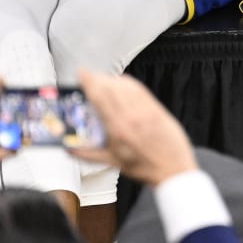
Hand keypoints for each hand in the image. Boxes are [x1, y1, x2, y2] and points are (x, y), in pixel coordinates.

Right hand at [69, 68, 197, 186]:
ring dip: (112, 79)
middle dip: (98, 79)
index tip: (81, 73)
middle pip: (111, 87)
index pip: (99, 97)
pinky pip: (140, 89)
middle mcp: (132, 117)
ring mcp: (146, 111)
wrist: (173, 169)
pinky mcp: (157, 109)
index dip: (89, 82)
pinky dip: (128, 83)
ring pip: (125, 86)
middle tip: (89, 78)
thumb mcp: (113, 162)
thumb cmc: (145, 168)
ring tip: (104, 81)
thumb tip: (70, 149)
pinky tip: (123, 84)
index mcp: (118, 129)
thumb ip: (88, 154)